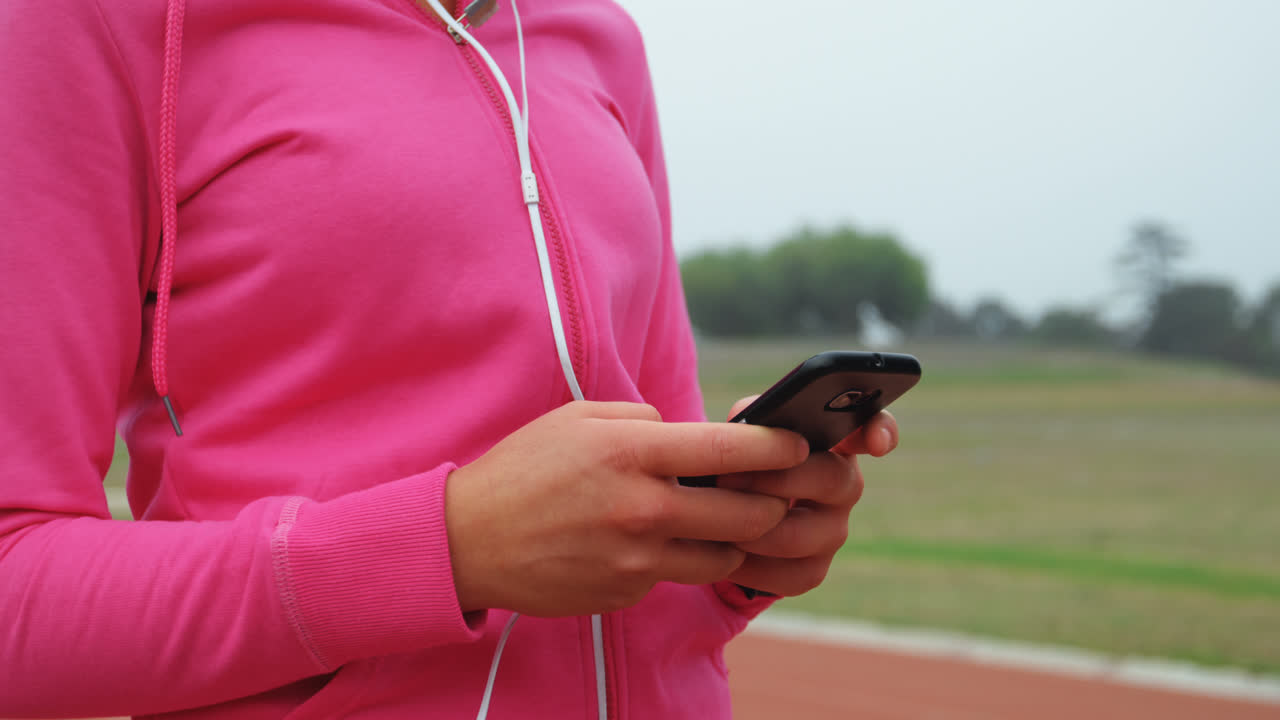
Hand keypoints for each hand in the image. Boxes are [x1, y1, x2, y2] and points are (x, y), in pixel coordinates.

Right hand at [445, 401, 808, 616]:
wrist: (468, 541)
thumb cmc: (523, 469)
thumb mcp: (578, 419)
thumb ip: (642, 420)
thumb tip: (690, 432)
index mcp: (630, 454)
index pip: (728, 451)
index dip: (776, 446)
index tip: (798, 443)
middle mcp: (640, 510)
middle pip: (745, 515)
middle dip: (769, 503)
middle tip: (770, 492)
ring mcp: (635, 560)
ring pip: (723, 556)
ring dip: (731, 538)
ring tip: (715, 520)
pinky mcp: (626, 592)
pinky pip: (675, 575)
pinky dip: (677, 559)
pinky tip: (649, 542)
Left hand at [717, 396, 899, 596]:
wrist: (728, 512)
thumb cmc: (745, 460)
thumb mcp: (746, 429)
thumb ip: (753, 417)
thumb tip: (748, 428)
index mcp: (832, 441)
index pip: (873, 427)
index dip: (882, 432)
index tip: (877, 444)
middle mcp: (844, 484)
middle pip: (829, 479)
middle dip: (776, 480)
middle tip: (729, 478)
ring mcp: (833, 531)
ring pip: (801, 535)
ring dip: (753, 526)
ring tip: (720, 515)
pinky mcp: (813, 570)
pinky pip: (786, 575)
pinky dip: (748, 565)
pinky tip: (724, 550)